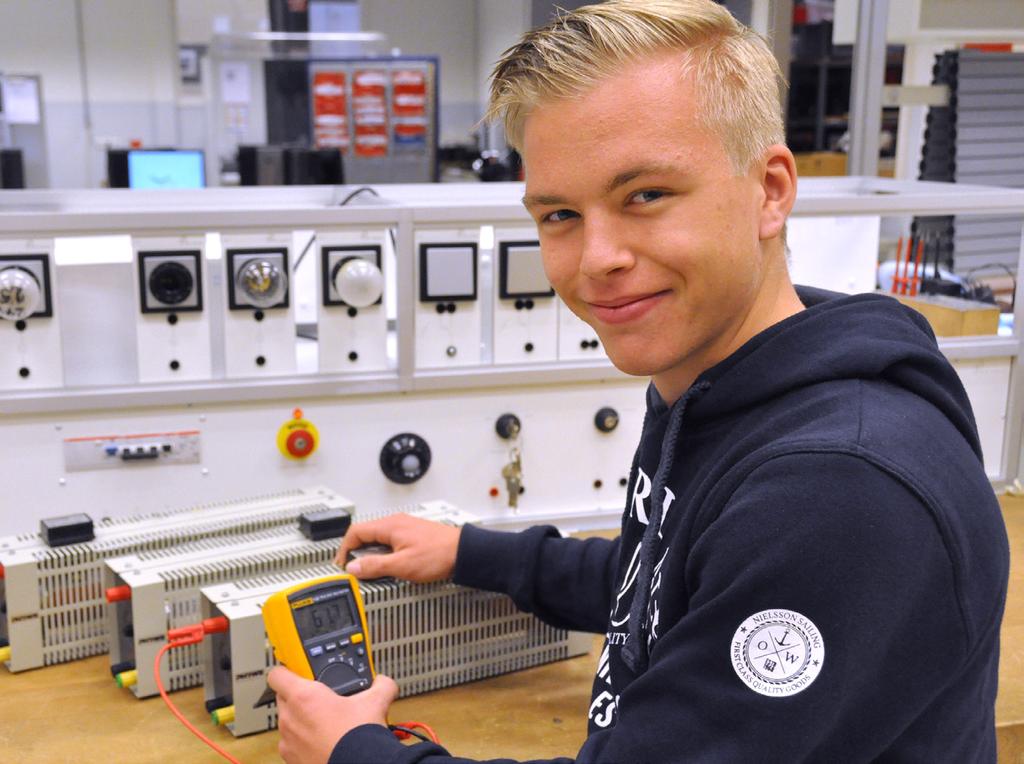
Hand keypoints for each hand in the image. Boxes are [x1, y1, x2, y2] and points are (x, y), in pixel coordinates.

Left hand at [268, 666, 397, 763]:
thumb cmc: (358, 738)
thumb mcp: (376, 702)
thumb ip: (380, 684)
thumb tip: (383, 682)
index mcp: (303, 697)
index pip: (277, 673)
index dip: (288, 669)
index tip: (299, 671)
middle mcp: (290, 718)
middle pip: (283, 697)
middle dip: (300, 695)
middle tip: (322, 698)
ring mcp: (288, 741)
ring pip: (288, 721)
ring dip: (301, 719)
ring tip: (325, 722)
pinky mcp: (291, 760)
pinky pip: (292, 743)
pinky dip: (304, 741)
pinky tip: (323, 740)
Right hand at [335, 513, 460, 581]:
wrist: (464, 553)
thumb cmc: (438, 555)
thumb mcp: (402, 565)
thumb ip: (375, 566)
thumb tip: (353, 567)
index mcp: (390, 526)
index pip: (356, 532)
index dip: (344, 548)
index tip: (343, 564)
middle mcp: (396, 523)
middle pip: (366, 534)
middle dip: (357, 552)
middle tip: (355, 569)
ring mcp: (405, 527)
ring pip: (378, 538)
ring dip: (371, 553)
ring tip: (372, 570)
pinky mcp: (413, 535)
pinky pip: (390, 541)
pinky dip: (384, 552)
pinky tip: (390, 565)